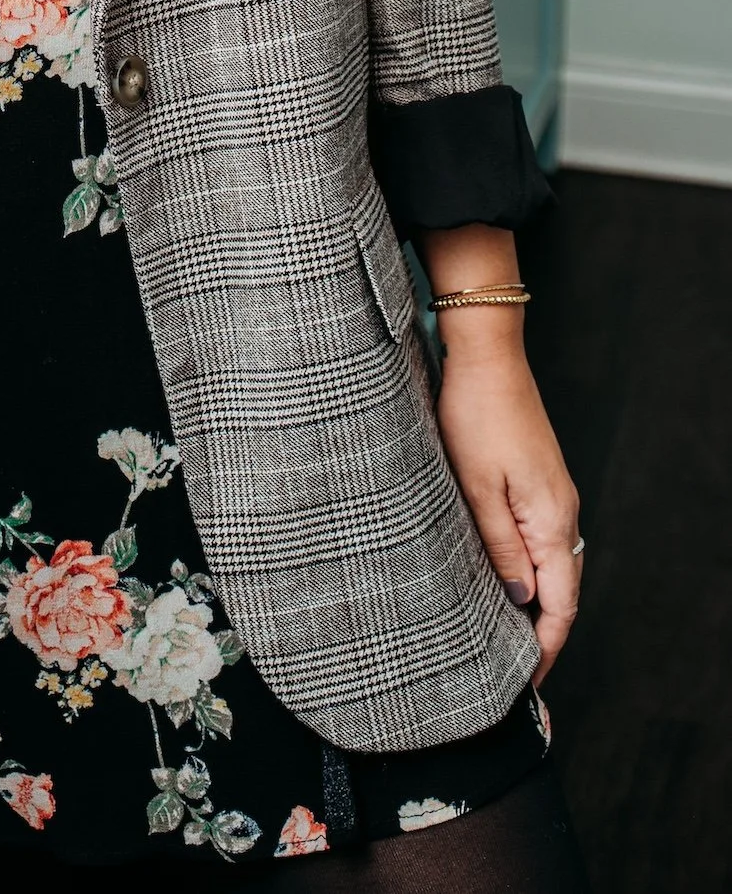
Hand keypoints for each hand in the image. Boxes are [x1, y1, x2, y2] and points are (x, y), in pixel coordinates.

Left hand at [434, 330, 580, 686]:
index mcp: (551, 520)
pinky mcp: (538, 481)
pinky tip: (505, 579)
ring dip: (536, 603)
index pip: (561, 605)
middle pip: (564, 591)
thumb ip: (501, 547)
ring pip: (554, 566)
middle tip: (513, 673)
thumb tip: (520, 600)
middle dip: (543, 634)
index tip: (527, 684)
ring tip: (506, 637)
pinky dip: (530, 570)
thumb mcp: (477, 487)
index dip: (546, 648)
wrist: (486, 355)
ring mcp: (552, 496)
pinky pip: (542, 540)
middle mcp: (562, 512)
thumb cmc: (475, 414)